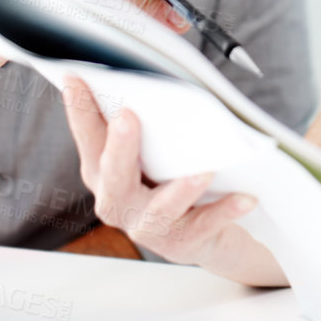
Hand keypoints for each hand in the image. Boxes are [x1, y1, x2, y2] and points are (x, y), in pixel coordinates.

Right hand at [62, 77, 255, 260]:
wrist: (206, 232)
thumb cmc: (172, 176)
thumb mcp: (152, 148)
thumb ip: (145, 122)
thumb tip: (147, 78)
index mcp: (104, 172)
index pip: (88, 136)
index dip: (78, 108)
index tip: (75, 77)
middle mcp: (117, 202)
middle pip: (114, 177)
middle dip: (120, 147)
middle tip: (127, 117)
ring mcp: (148, 226)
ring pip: (159, 211)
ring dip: (179, 191)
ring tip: (202, 172)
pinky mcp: (183, 243)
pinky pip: (205, 226)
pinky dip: (225, 211)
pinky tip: (246, 197)